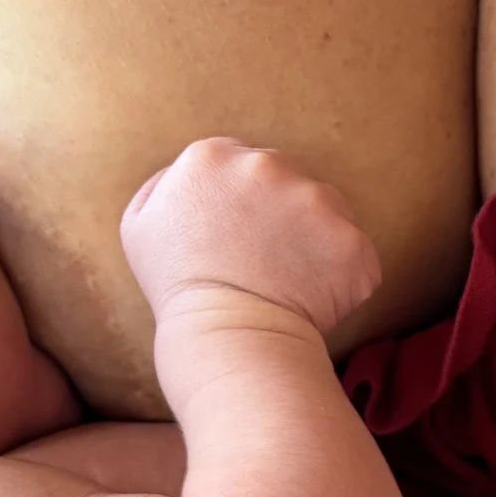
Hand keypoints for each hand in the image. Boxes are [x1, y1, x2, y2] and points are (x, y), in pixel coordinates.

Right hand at [120, 139, 381, 336]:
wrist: (225, 341)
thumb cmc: (178, 290)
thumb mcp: (141, 226)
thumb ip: (166, 183)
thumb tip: (198, 168)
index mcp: (211, 156)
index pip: (243, 165)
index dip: (242, 204)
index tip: (237, 237)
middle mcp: (266, 164)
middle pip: (287, 180)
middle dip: (281, 216)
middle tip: (261, 262)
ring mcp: (314, 201)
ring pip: (326, 211)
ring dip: (314, 240)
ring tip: (287, 281)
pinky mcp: (350, 240)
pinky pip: (354, 253)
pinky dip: (342, 276)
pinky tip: (314, 299)